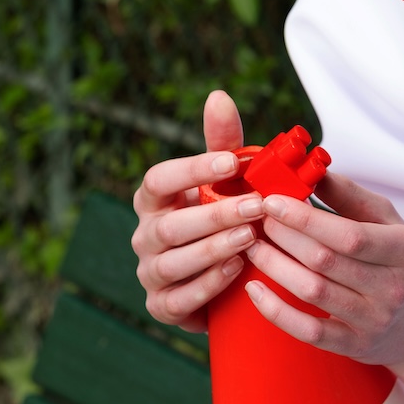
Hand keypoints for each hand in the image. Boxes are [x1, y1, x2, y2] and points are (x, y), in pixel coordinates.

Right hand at [131, 90, 264, 331]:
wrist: (228, 273)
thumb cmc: (223, 213)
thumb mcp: (227, 179)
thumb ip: (223, 140)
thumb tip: (220, 96)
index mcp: (154, 198)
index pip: (158, 179)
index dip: (192, 170)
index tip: (232, 161)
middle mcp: (145, 234)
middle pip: (169, 225)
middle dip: (215, 215)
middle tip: (257, 206)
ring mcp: (150, 272)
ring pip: (172, 262)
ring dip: (213, 249)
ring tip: (250, 237)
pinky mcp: (162, 306)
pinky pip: (178, 299)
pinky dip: (208, 285)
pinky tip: (237, 270)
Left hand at [242, 173, 403, 374]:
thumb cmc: (403, 265)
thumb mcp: (391, 224)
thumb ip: (352, 196)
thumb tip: (313, 171)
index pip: (350, 234)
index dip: (306, 218)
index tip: (273, 200)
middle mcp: (393, 287)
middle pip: (325, 259)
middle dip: (283, 235)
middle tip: (257, 217)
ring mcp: (374, 320)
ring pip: (312, 291)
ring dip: (274, 266)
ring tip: (251, 245)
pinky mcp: (355, 346)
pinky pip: (308, 331)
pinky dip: (276, 311)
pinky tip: (254, 290)